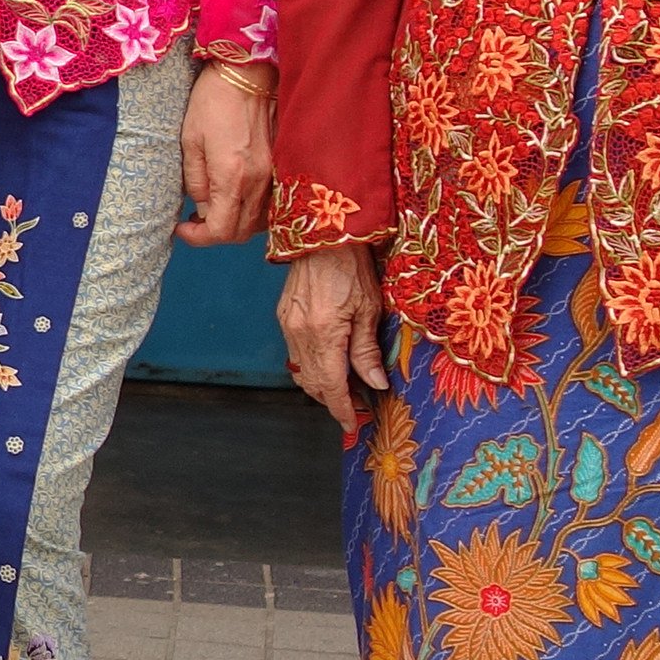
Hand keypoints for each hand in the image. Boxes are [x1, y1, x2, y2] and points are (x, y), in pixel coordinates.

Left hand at [174, 65, 274, 245]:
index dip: (198, 237)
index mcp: (232, 177)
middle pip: (241, 232)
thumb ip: (195, 179)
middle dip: (214, 234)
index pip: (220, 230)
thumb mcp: (190, 141)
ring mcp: (273, 175)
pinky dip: (251, 211)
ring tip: (212, 210)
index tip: (182, 228)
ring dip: (234, 224)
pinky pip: (269, 204)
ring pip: (258, 222)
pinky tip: (234, 198)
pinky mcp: (280, 166)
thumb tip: (200, 206)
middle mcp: (258, 182)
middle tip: (193, 221)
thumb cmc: (213, 102)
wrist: (247, 75)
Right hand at [278, 244, 389, 440]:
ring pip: (300, 370)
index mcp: (323, 333)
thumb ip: (367, 351)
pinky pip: (295, 353)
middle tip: (355, 408)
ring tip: (345, 388)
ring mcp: (287, 324)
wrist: (323, 235)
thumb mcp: (369, 309)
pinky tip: (329, 363)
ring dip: (320, 385)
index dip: (342, 408)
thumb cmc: (351, 266)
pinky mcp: (284, 316)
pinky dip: (311, 366)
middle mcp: (299, 332)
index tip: (352, 423)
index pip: (330, 385)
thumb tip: (375, 384)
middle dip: (332, 400)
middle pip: (312, 383)